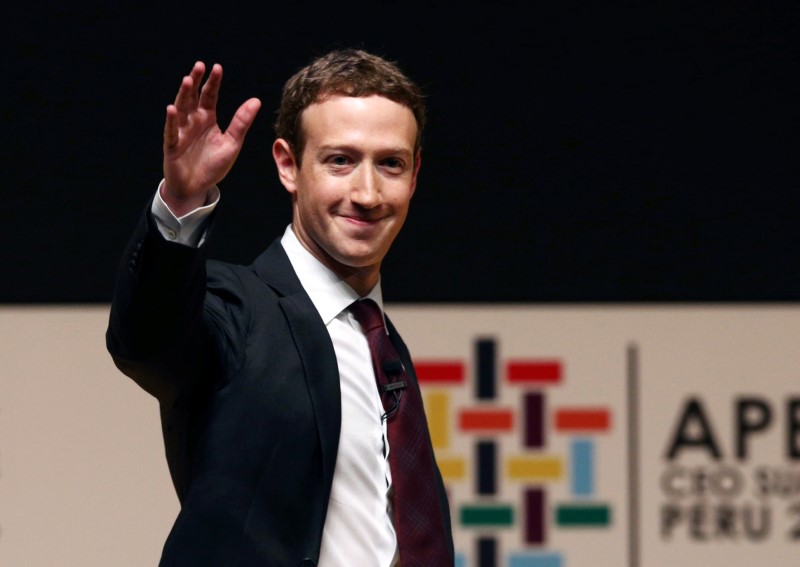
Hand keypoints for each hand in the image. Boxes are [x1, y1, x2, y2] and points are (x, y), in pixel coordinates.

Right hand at [162, 61, 260, 215]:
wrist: (196, 187)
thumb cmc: (213, 165)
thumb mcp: (232, 143)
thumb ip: (241, 122)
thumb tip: (256, 100)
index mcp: (208, 118)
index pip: (210, 96)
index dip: (213, 82)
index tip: (217, 67)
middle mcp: (193, 121)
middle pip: (193, 97)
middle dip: (196, 81)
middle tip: (200, 65)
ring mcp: (181, 131)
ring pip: (181, 109)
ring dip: (184, 95)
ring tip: (188, 80)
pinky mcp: (172, 145)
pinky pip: (171, 131)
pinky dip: (171, 120)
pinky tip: (172, 109)